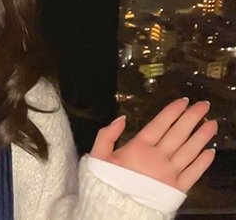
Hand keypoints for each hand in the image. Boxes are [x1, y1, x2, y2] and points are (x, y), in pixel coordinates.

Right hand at [90, 97, 216, 192]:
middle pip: (179, 133)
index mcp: (138, 147)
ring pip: (191, 150)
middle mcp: (158, 157)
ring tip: (212, 124)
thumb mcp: (97, 155)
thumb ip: (107, 134)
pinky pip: (194, 172)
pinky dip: (203, 161)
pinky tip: (211, 151)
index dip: (173, 111)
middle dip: (193, 117)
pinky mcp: (177, 188)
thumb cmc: (105, 182)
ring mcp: (170, 173)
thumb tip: (121, 118)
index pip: (160, 124)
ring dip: (203, 136)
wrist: (114, 210)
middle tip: (204, 105)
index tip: (184, 101)